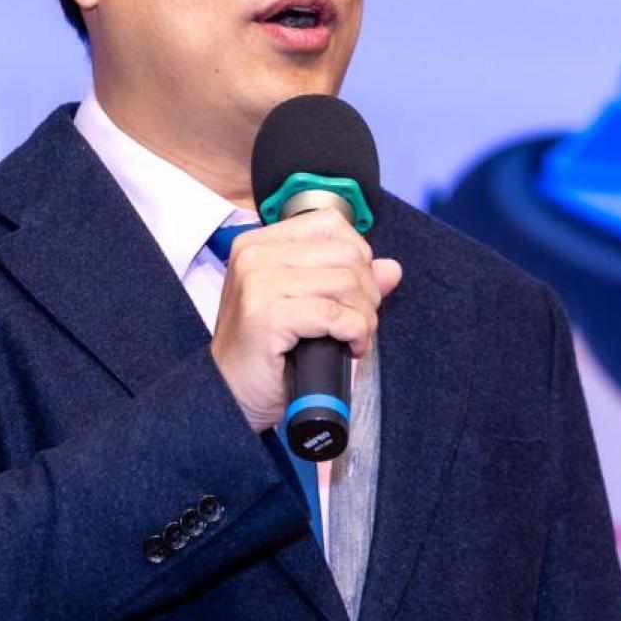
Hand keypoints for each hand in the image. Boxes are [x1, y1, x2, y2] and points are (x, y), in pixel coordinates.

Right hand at [209, 210, 402, 432]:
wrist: (228, 397)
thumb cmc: (265, 354)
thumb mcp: (306, 308)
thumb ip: (348, 283)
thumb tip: (391, 268)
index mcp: (259, 244)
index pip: (329, 224)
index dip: (357, 257)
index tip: (355, 291)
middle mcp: (254, 255)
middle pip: (345, 253)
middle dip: (367, 291)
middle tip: (359, 322)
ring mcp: (257, 282)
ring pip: (346, 282)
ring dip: (364, 316)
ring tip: (354, 337)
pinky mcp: (265, 314)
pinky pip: (335, 314)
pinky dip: (355, 333)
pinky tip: (350, 348)